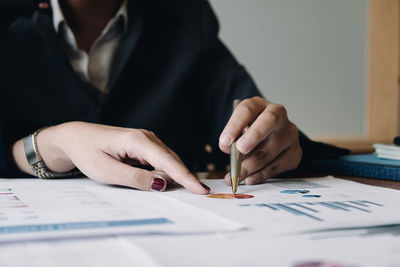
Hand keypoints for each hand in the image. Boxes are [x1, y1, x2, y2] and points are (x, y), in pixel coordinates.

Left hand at [12, 122, 209, 193]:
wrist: (74, 138)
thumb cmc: (87, 153)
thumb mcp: (107, 172)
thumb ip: (136, 179)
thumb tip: (163, 183)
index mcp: (138, 141)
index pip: (168, 161)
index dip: (186, 177)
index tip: (201, 190)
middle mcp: (147, 137)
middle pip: (172, 161)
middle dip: (182, 178)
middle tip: (195, 194)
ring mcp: (146, 140)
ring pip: (167, 162)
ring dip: (171, 176)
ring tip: (169, 186)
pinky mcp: (144, 146)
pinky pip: (159, 161)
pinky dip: (163, 172)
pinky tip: (159, 180)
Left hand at [219, 97, 301, 184]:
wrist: (268, 138)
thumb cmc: (249, 133)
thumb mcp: (238, 130)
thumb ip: (232, 138)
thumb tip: (230, 151)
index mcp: (259, 105)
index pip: (248, 110)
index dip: (235, 125)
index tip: (225, 141)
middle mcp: (278, 115)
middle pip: (267, 123)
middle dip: (252, 139)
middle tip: (239, 153)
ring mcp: (289, 134)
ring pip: (271, 150)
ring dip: (251, 166)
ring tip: (236, 176)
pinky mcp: (295, 152)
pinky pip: (277, 166)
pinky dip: (261, 175)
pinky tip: (250, 179)